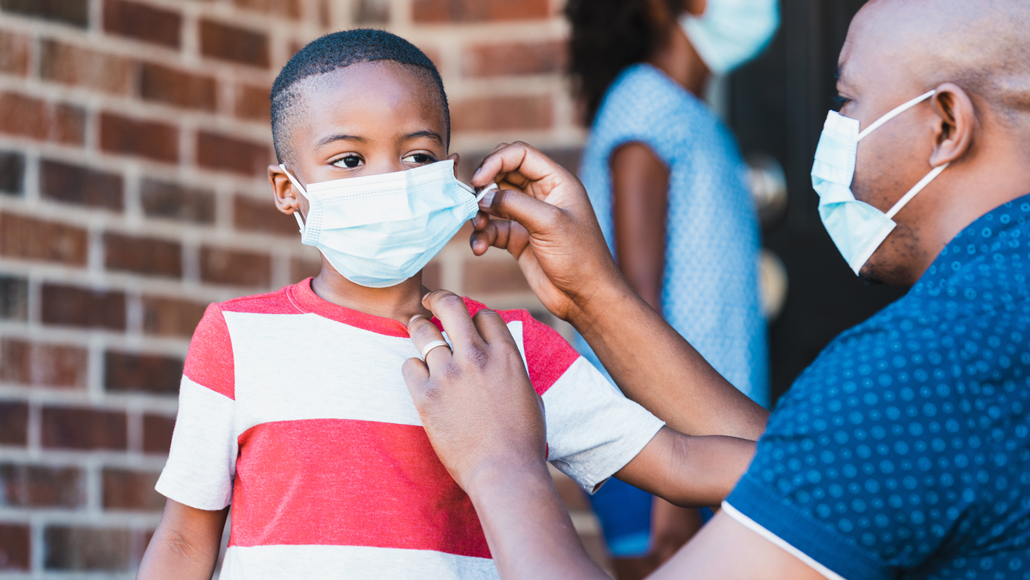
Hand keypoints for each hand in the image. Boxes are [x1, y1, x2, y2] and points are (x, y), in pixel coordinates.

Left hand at [401, 290, 546, 492]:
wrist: (504, 472)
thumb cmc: (523, 440)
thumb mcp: (529, 394)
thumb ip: (511, 369)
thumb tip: (502, 359)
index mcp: (506, 355)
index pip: (484, 314)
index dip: (475, 317)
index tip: (468, 325)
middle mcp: (476, 357)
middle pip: (451, 306)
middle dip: (438, 299)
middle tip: (430, 301)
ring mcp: (449, 374)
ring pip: (423, 331)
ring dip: (418, 327)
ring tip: (415, 327)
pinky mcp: (426, 395)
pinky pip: (408, 365)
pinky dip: (412, 368)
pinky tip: (419, 376)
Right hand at [469, 142, 628, 321]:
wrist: (586, 298)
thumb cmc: (579, 257)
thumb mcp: (549, 223)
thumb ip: (514, 204)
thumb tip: (483, 197)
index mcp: (556, 181)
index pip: (520, 154)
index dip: (496, 160)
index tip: (478, 180)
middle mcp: (542, 195)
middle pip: (503, 174)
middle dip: (484, 186)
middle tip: (474, 202)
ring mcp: (529, 217)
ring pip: (494, 202)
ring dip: (480, 213)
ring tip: (477, 228)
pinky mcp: (519, 239)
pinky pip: (493, 228)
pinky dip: (483, 235)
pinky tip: (479, 248)